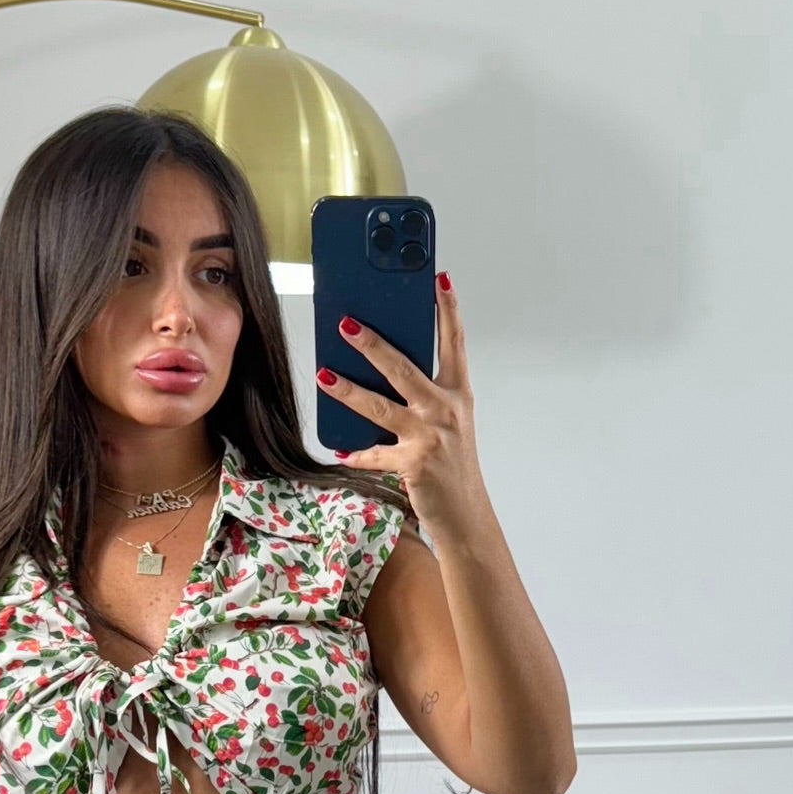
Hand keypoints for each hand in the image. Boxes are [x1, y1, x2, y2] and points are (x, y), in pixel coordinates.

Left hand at [316, 272, 483, 527]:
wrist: (466, 513)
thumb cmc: (453, 464)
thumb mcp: (448, 422)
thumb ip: (425, 394)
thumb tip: (385, 366)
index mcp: (457, 395)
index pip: (454, 344)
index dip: (448, 310)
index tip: (438, 280)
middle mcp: (445, 410)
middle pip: (405, 369)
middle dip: (373, 344)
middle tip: (346, 324)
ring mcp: (429, 437)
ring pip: (381, 407)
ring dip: (349, 390)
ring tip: (325, 375)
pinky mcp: (413, 464)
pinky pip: (375, 455)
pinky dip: (356, 453)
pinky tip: (338, 448)